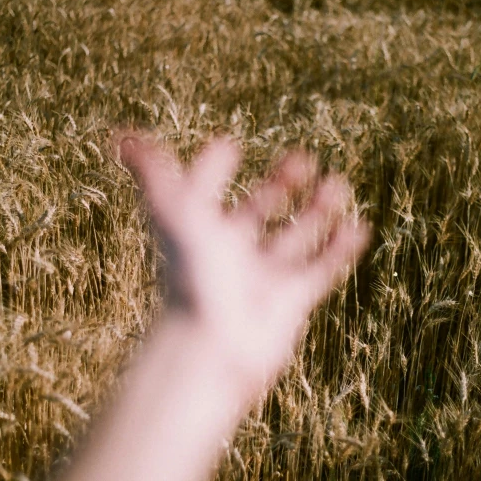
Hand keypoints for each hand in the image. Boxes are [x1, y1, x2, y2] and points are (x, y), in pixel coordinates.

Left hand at [112, 131, 369, 405]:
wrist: (214, 345)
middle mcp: (233, 255)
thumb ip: (153, 175)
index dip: (213, 172)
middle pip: (259, 213)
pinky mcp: (292, 299)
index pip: (207, 195)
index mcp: (202, 234)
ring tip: (338, 183)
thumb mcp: (174, 216)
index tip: (229, 147)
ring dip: (318, 211)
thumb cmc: (192, 278)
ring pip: (296, 238)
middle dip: (281, 185)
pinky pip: (321, 270)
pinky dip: (341, 249)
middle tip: (304, 158)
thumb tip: (121, 134)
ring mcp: (264, 277)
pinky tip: (360, 225)